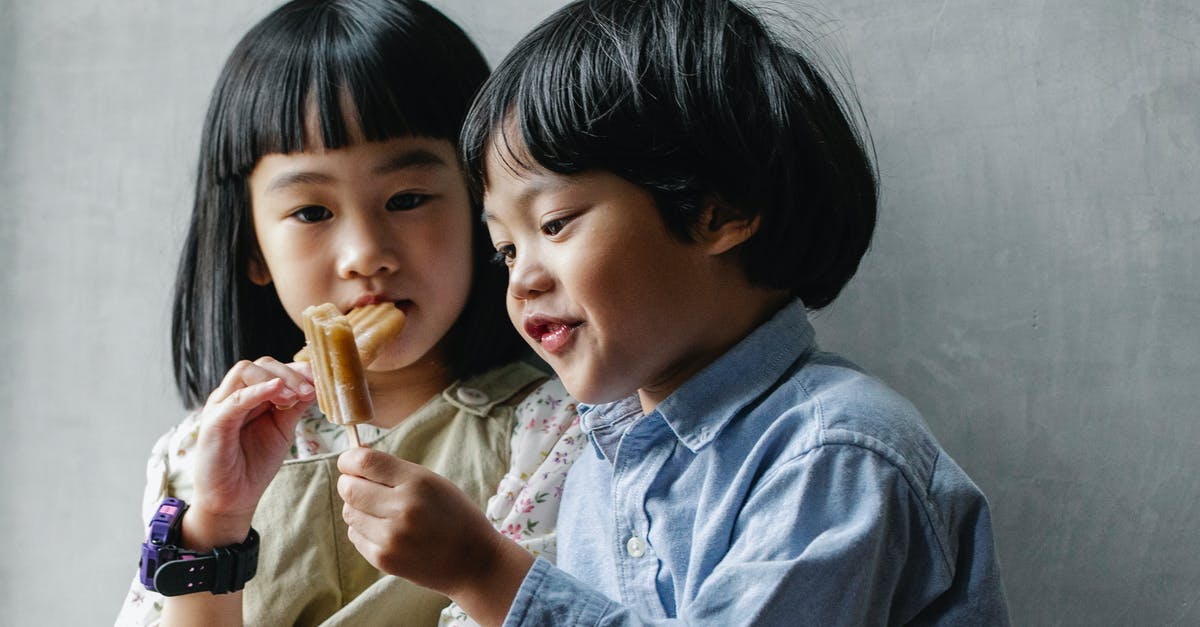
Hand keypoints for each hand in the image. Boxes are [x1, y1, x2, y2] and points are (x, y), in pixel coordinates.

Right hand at [186, 357, 315, 547]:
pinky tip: (278, 391)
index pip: (273, 368)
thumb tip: (315, 386)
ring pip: (245, 372)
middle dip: (291, 374)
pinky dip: (257, 391)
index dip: (298, 370)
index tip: (320, 381)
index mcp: (251, 395)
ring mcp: (221, 406)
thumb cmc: (255, 463)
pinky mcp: (214, 422)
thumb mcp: (283, 430)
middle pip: (261, 365)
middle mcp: (234, 395)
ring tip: (296, 397)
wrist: (233, 498)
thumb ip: (294, 408)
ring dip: (276, 380)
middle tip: (310, 391)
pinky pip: (235, 399)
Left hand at [337, 448, 534, 624]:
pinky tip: (386, 531)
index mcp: (418, 482)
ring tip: (380, 512)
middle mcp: (402, 509)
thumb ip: (394, 471)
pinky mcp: (384, 559)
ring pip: (349, 513)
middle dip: (350, 483)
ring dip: (357, 508)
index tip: (350, 463)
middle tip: (361, 486)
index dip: (349, 460)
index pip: (365, 462)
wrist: (474, 561)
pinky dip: (364, 530)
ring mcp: (391, 537)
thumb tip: (353, 460)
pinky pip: (355, 536)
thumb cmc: (454, 515)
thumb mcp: (433, 482)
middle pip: (349, 488)